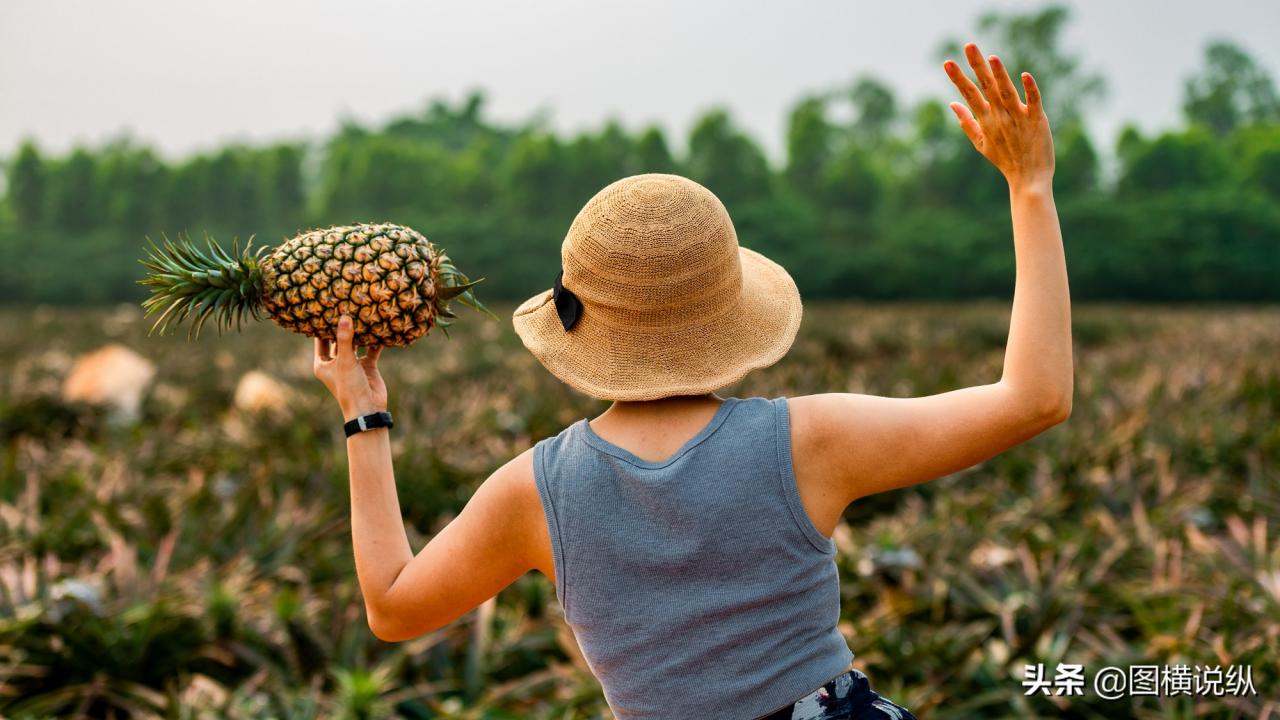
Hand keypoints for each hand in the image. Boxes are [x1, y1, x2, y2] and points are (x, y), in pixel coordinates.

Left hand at [314, 315, 387, 419]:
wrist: (368, 408)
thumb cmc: (349, 387)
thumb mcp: (345, 361)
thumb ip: (345, 339)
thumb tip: (345, 317)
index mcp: (323, 363)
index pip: (320, 339)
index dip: (322, 325)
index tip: (325, 308)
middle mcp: (337, 362)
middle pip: (338, 339)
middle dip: (342, 326)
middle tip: (346, 306)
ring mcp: (352, 363)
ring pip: (356, 343)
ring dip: (360, 332)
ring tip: (363, 313)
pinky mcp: (367, 366)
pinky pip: (371, 349)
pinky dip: (375, 341)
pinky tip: (379, 328)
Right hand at [944, 42, 1054, 192]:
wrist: (1029, 179)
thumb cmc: (1005, 160)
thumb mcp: (981, 143)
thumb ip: (966, 122)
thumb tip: (952, 103)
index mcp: (986, 121)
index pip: (969, 95)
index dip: (958, 78)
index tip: (947, 62)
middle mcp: (1000, 117)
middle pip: (986, 87)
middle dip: (976, 66)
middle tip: (968, 45)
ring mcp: (1018, 118)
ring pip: (1007, 92)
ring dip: (999, 75)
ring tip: (991, 57)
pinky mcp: (1037, 120)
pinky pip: (1033, 101)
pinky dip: (1029, 89)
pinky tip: (1025, 75)